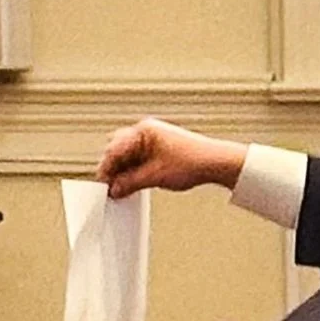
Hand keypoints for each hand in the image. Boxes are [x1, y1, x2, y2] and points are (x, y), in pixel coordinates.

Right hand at [98, 118, 246, 199]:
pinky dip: (133, 171)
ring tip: (124, 189)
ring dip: (123, 171)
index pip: (113, 150)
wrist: (215, 162)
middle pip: (117, 150)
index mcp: (143, 131)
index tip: (103, 187)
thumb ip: (129, 183)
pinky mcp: (157, 148)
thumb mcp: (154, 177)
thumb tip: (114, 189)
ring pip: (126, 156)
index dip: (106, 170)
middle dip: (113, 170)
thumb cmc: (192, 161)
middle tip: (112, 188)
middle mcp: (145, 131)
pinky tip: (134, 183)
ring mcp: (152, 139)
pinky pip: (137, 159)